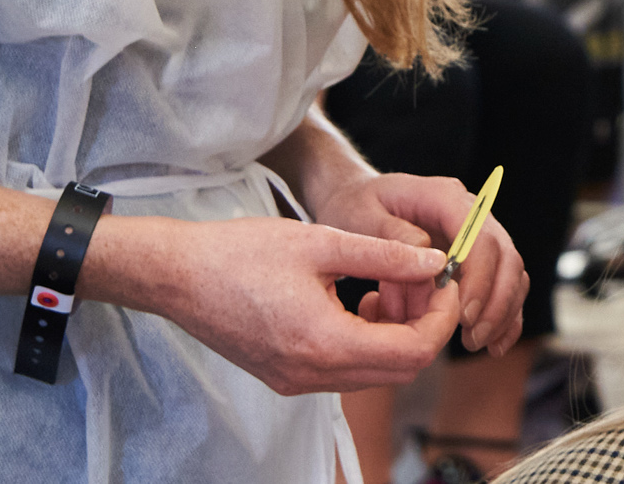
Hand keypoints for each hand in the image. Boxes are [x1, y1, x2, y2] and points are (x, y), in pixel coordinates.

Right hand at [100, 212, 459, 396]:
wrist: (179, 276)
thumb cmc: (241, 253)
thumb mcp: (322, 242)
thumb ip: (385, 255)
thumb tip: (435, 264)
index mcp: (325, 344)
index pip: (412, 351)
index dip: (440, 318)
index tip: (445, 282)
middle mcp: (313, 375)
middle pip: (398, 369)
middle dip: (422, 325)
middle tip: (424, 282)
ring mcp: (297, 382)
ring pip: (373, 372)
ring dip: (395, 334)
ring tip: (388, 285)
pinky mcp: (285, 376)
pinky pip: (345, 370)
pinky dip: (366, 341)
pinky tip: (359, 300)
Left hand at [316, 171, 526, 354]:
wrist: (357, 200)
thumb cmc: (356, 207)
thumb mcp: (359, 216)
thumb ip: (392, 235)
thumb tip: (431, 260)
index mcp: (443, 196)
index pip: (479, 236)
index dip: (478, 278)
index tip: (461, 316)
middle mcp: (470, 211)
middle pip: (505, 255)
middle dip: (495, 301)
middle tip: (471, 338)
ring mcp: (476, 234)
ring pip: (512, 272)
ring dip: (501, 312)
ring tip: (474, 344)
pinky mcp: (475, 257)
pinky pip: (504, 285)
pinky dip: (505, 316)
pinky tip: (494, 346)